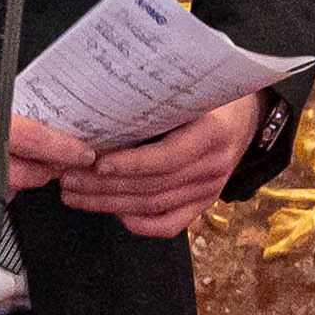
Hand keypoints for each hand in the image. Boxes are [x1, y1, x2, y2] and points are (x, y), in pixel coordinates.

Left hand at [58, 90, 261, 237]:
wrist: (246, 116)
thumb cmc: (210, 96)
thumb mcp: (190, 90)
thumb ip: (157, 102)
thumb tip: (102, 109)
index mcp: (212, 134)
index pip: (166, 158)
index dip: (129, 163)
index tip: (95, 162)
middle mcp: (213, 167)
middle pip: (152, 186)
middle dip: (104, 186)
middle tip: (67, 179)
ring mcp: (210, 190)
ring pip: (153, 206)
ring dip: (109, 204)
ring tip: (75, 194)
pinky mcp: (204, 204)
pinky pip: (170, 225)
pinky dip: (139, 224)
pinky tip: (114, 214)